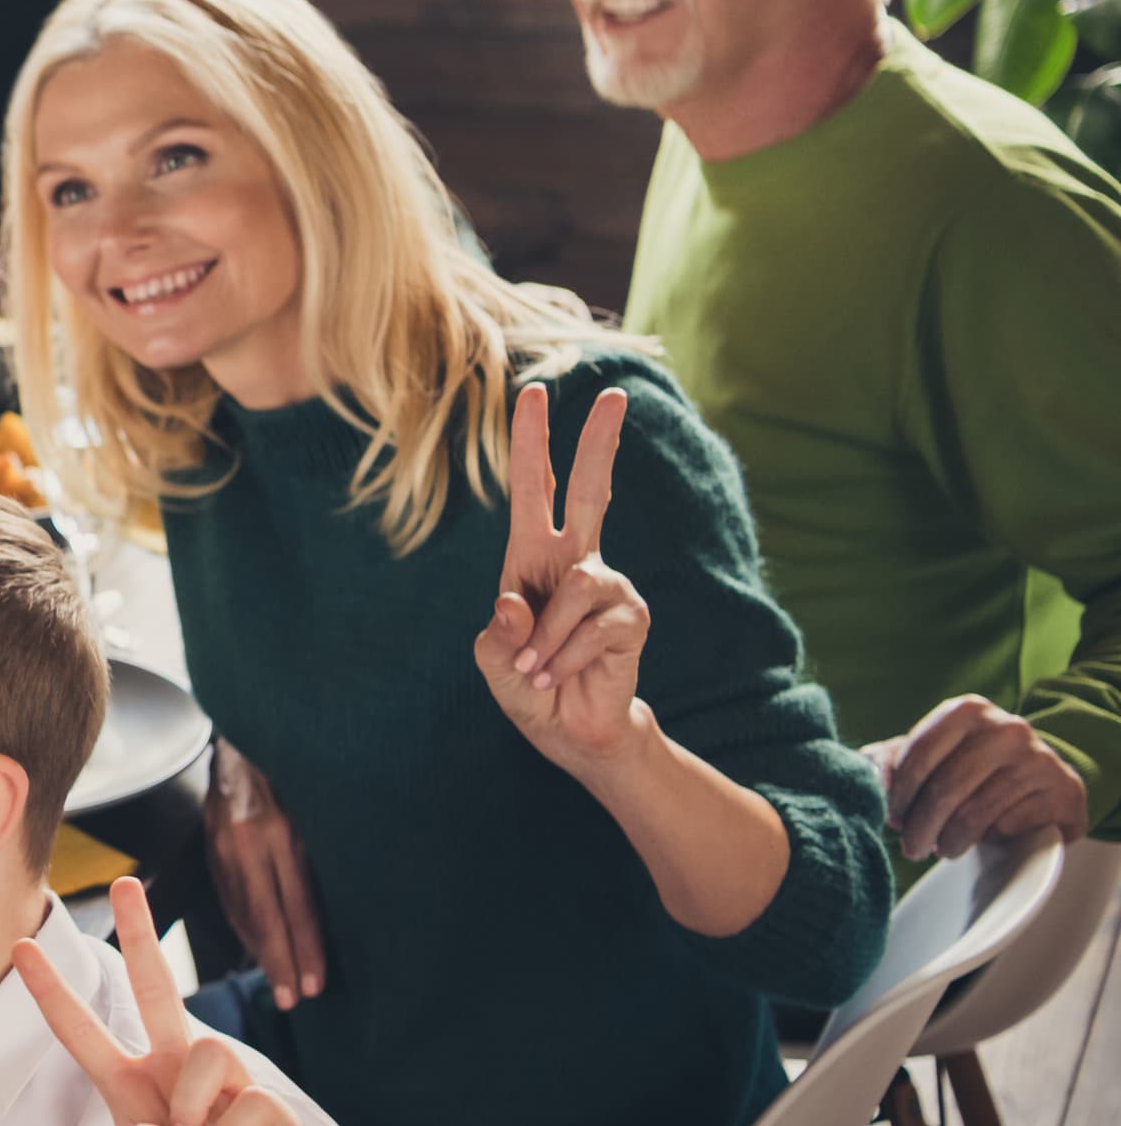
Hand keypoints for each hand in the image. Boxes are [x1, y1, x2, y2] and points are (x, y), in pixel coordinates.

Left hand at [14, 880, 394, 1125]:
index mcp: (136, 1089)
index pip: (87, 1033)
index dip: (54, 995)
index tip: (21, 949)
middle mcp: (178, 1075)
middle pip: (158, 990)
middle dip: (140, 938)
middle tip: (125, 886)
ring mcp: (227, 1087)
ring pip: (203, 1050)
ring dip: (189, 1105)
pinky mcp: (270, 1108)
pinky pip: (244, 1102)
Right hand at [206, 740, 327, 1009]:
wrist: (240, 741)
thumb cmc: (295, 771)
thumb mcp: (317, 805)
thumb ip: (320, 855)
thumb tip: (340, 914)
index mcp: (277, 832)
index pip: (295, 905)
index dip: (306, 948)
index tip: (317, 985)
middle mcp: (246, 841)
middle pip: (265, 917)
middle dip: (281, 961)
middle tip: (297, 1000)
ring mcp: (222, 846)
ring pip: (244, 912)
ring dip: (263, 951)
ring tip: (282, 983)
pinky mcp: (210, 849)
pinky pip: (230, 899)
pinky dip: (247, 928)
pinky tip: (260, 949)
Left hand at [474, 383, 654, 777]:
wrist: (570, 731)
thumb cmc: (528, 686)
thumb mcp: (494, 660)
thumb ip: (499, 633)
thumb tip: (517, 602)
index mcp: (532, 558)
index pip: (533, 491)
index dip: (531, 445)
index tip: (534, 393)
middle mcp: (576, 561)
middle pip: (591, 491)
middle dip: (599, 444)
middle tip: (612, 394)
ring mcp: (609, 586)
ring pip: (575, 589)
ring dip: (545, 642)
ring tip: (536, 673)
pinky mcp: (631, 617)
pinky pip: (592, 628)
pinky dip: (565, 659)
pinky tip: (559, 677)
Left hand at [870, 696, 1087, 862]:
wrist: (1037, 780)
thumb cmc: (968, 768)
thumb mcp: (927, 756)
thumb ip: (888, 763)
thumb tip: (864, 781)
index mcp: (968, 710)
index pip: (918, 754)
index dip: (897, 794)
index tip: (890, 820)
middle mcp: (1008, 728)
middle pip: (945, 787)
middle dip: (919, 826)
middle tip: (910, 849)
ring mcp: (1040, 758)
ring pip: (975, 812)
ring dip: (948, 840)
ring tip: (940, 849)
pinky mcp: (1063, 791)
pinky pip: (1009, 826)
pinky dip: (987, 841)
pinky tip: (979, 842)